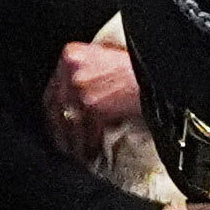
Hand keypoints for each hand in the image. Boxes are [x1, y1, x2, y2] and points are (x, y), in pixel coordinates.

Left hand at [46, 41, 141, 158]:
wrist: (158, 73)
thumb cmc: (137, 66)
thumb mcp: (105, 56)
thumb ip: (86, 68)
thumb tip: (76, 87)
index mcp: (71, 56)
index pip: (52, 86)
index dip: (52, 106)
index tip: (54, 117)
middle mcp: (72, 73)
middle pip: (55, 106)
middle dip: (57, 126)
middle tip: (60, 139)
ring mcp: (81, 93)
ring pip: (68, 123)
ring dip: (70, 140)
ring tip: (73, 151)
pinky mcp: (95, 110)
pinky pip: (87, 133)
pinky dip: (88, 146)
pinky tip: (89, 153)